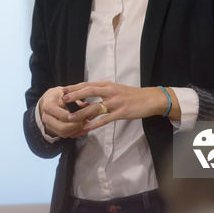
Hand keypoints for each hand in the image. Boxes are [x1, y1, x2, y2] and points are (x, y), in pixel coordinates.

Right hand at [39, 87, 91, 138]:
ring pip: (63, 134)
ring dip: (76, 131)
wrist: (49, 99)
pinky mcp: (53, 129)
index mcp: (48, 106)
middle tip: (86, 122)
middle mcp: (46, 117)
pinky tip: (82, 128)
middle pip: (62, 128)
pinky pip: (64, 135)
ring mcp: (48, 125)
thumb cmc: (59, 95)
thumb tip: (86, 105)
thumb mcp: (67, 93)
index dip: (76, 117)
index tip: (86, 115)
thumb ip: (76, 100)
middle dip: (76, 127)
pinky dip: (74, 133)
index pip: (63, 116)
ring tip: (85, 124)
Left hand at [62, 81, 177, 132]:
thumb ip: (102, 92)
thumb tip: (87, 97)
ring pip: (95, 107)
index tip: (63, 90)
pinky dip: (95, 124)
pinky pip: (105, 119)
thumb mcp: (115, 89)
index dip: (75, 87)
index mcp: (107, 85)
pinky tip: (87, 128)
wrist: (150, 99)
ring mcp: (116, 102)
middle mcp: (110, 91)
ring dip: (82, 113)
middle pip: (89, 91)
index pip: (88, 84)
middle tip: (63, 100)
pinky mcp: (121, 113)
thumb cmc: (131, 95)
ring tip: (70, 118)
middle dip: (75, 96)